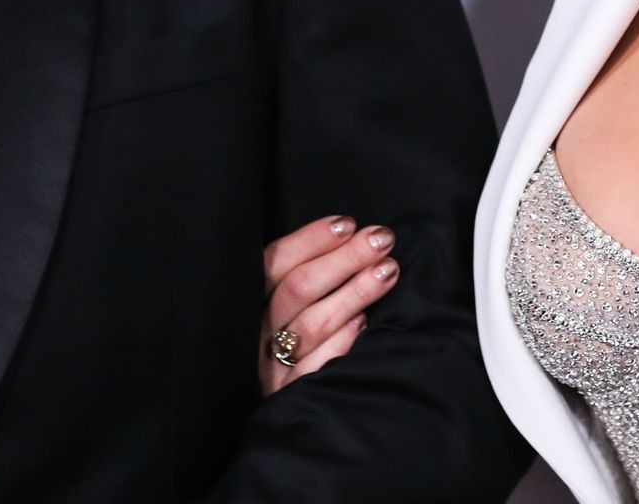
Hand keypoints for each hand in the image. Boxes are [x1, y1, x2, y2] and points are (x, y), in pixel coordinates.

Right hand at [258, 214, 400, 395]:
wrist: (280, 416)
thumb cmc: (290, 339)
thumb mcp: (285, 304)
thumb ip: (307, 272)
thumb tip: (351, 235)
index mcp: (251, 301)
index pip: (275, 262)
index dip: (311, 240)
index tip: (347, 223)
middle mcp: (258, 331)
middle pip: (298, 289)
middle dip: (344, 259)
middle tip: (381, 239)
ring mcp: (274, 366)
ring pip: (312, 324)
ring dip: (354, 293)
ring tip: (388, 271)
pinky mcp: (292, 395)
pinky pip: (318, 365)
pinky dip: (343, 340)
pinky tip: (365, 322)